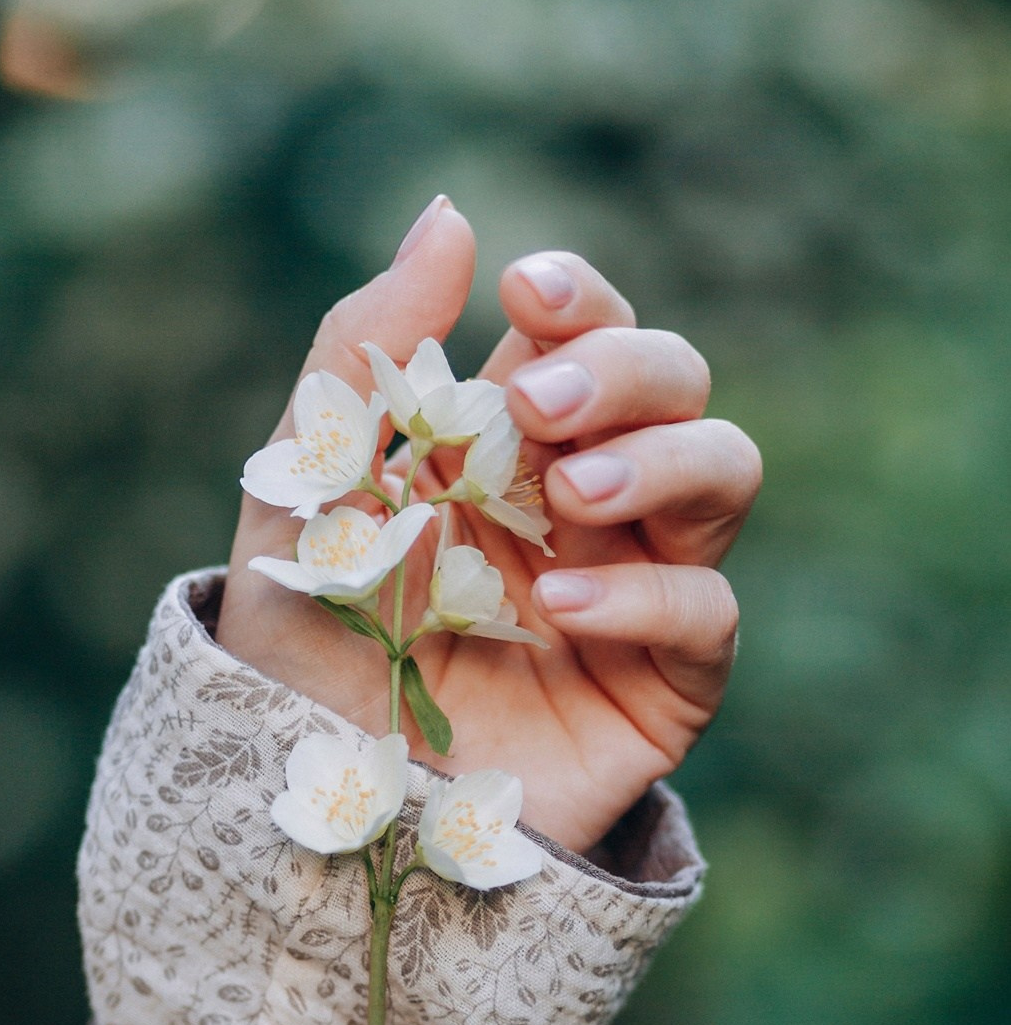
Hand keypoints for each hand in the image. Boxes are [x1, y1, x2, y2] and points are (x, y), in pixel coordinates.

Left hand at [218, 197, 760, 852]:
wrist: (313, 811)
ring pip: (725, 472)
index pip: (583, 331)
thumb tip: (452, 213)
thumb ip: (361, 357)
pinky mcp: (662, 689)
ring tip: (568, 499)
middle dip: (623, 368)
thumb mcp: (304, 498)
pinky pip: (708, 613)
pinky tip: (561, 610)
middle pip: (675, 381)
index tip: (521, 294)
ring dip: (660, 458)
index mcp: (501, 447)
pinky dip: (646, 596)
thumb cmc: (299, 658)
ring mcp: (630, 593)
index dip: (577, 297)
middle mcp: (581, 507)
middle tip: (536, 409)